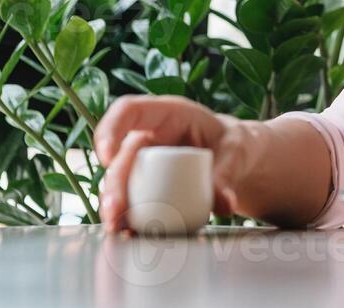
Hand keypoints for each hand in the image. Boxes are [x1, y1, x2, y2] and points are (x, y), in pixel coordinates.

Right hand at [94, 95, 252, 232]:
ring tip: (117, 228)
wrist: (234, 161)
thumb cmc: (231, 144)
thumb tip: (224, 204)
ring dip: (113, 204)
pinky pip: (131, 199)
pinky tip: (128, 233)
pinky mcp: (146, 185)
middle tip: (115, 211)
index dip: (110, 129)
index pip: (128, 110)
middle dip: (112, 184)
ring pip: (119, 181)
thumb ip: (228, 174)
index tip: (107, 158)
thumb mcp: (236, 152)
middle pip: (122, 155)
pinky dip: (128, 216)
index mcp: (167, 114)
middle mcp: (148, 137)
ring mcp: (144, 162)